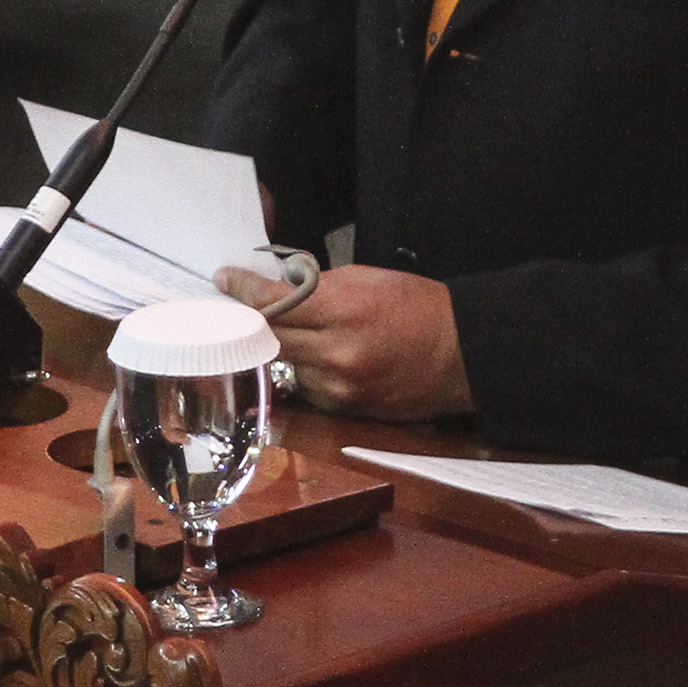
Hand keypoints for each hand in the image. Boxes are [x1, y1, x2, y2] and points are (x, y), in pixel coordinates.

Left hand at [215, 265, 471, 422]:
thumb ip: (317, 286)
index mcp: (344, 310)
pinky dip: (301, 369)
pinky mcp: (343, 409)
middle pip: (268, 338)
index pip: (273, 302)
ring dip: (275, 347)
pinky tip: (310, 356)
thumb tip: (276, 288)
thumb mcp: (367, 278)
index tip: (224, 278)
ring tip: (276, 329)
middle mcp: (335, 353)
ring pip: (283, 365)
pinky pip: (305, 387)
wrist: (463, 354)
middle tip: (231, 306)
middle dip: (248, 320)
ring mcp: (338, 387)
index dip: (242, 289)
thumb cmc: (418, 306)